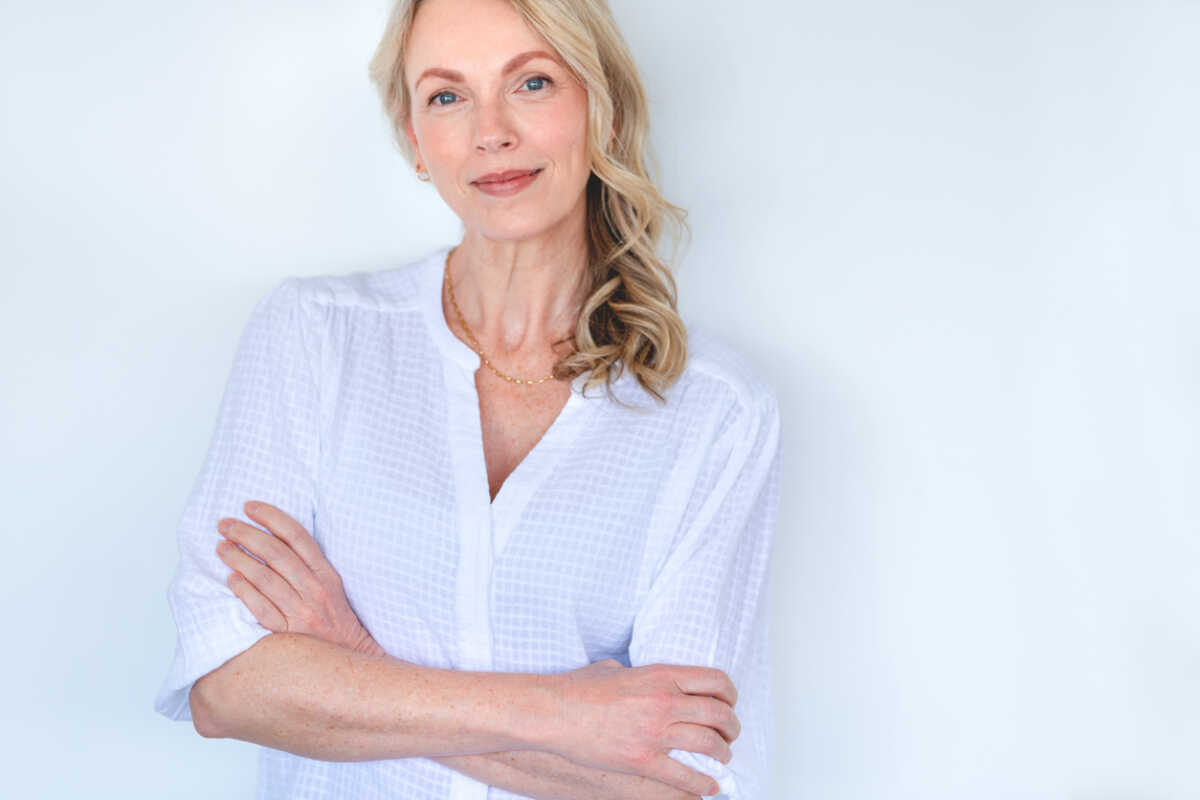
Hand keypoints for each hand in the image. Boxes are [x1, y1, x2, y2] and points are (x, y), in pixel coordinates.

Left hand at [215, 500, 384, 657]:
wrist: (350, 660)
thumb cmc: (336, 623)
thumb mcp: (333, 588)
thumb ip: (309, 566)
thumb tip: (274, 541)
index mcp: (327, 575)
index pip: (297, 536)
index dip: (272, 517)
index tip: (249, 506)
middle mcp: (315, 590)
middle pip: (276, 553)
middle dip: (247, 534)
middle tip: (225, 524)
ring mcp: (302, 612)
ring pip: (265, 578)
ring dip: (240, 559)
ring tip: (222, 547)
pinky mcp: (289, 635)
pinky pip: (262, 609)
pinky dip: (245, 592)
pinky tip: (231, 579)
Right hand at [543, 657, 739, 796]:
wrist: (555, 712)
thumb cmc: (579, 689)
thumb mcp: (615, 668)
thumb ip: (638, 673)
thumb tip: (642, 680)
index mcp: (662, 675)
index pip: (715, 681)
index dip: (730, 695)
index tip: (729, 704)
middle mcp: (665, 701)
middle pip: (719, 714)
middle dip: (731, 728)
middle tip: (729, 735)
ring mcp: (655, 732)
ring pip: (709, 744)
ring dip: (722, 754)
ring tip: (721, 758)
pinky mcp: (643, 760)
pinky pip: (685, 776)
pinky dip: (702, 784)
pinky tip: (708, 786)